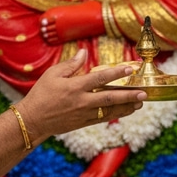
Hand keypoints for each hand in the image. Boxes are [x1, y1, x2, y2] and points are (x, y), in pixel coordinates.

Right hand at [16, 49, 146, 142]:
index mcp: (74, 87)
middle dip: (128, 95)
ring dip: (126, 107)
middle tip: (143, 93)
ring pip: (109, 111)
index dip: (116, 73)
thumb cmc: (41, 94)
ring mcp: (83, 114)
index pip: (99, 78)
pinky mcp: (82, 123)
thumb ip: (71, 64)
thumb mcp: (52, 75)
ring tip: (140, 103)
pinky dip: (115, 115)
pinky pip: (102, 119)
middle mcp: (81, 101)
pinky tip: (125, 111)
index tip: (129, 69)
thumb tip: (84, 52)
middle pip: (109, 98)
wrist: (32, 120)